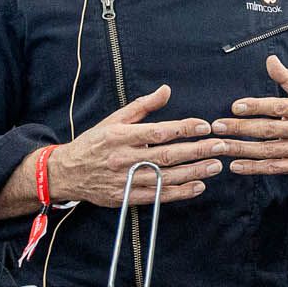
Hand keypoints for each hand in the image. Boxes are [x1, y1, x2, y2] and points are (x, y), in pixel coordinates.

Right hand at [49, 85, 222, 204]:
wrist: (67, 173)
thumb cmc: (94, 143)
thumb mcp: (114, 120)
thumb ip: (142, 106)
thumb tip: (166, 90)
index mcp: (120, 136)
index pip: (157, 131)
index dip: (183, 129)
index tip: (205, 126)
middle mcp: (123, 158)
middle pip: (166, 155)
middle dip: (196, 151)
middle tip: (220, 146)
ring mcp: (125, 179)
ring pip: (165, 177)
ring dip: (193, 172)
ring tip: (215, 166)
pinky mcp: (126, 196)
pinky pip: (157, 195)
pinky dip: (179, 192)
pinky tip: (198, 186)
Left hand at [213, 55, 287, 179]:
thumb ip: (287, 79)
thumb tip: (270, 59)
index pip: (278, 106)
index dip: (256, 106)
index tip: (236, 106)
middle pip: (268, 129)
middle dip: (241, 128)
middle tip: (218, 126)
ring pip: (267, 150)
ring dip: (241, 149)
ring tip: (220, 146)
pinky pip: (273, 168)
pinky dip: (254, 168)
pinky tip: (236, 166)